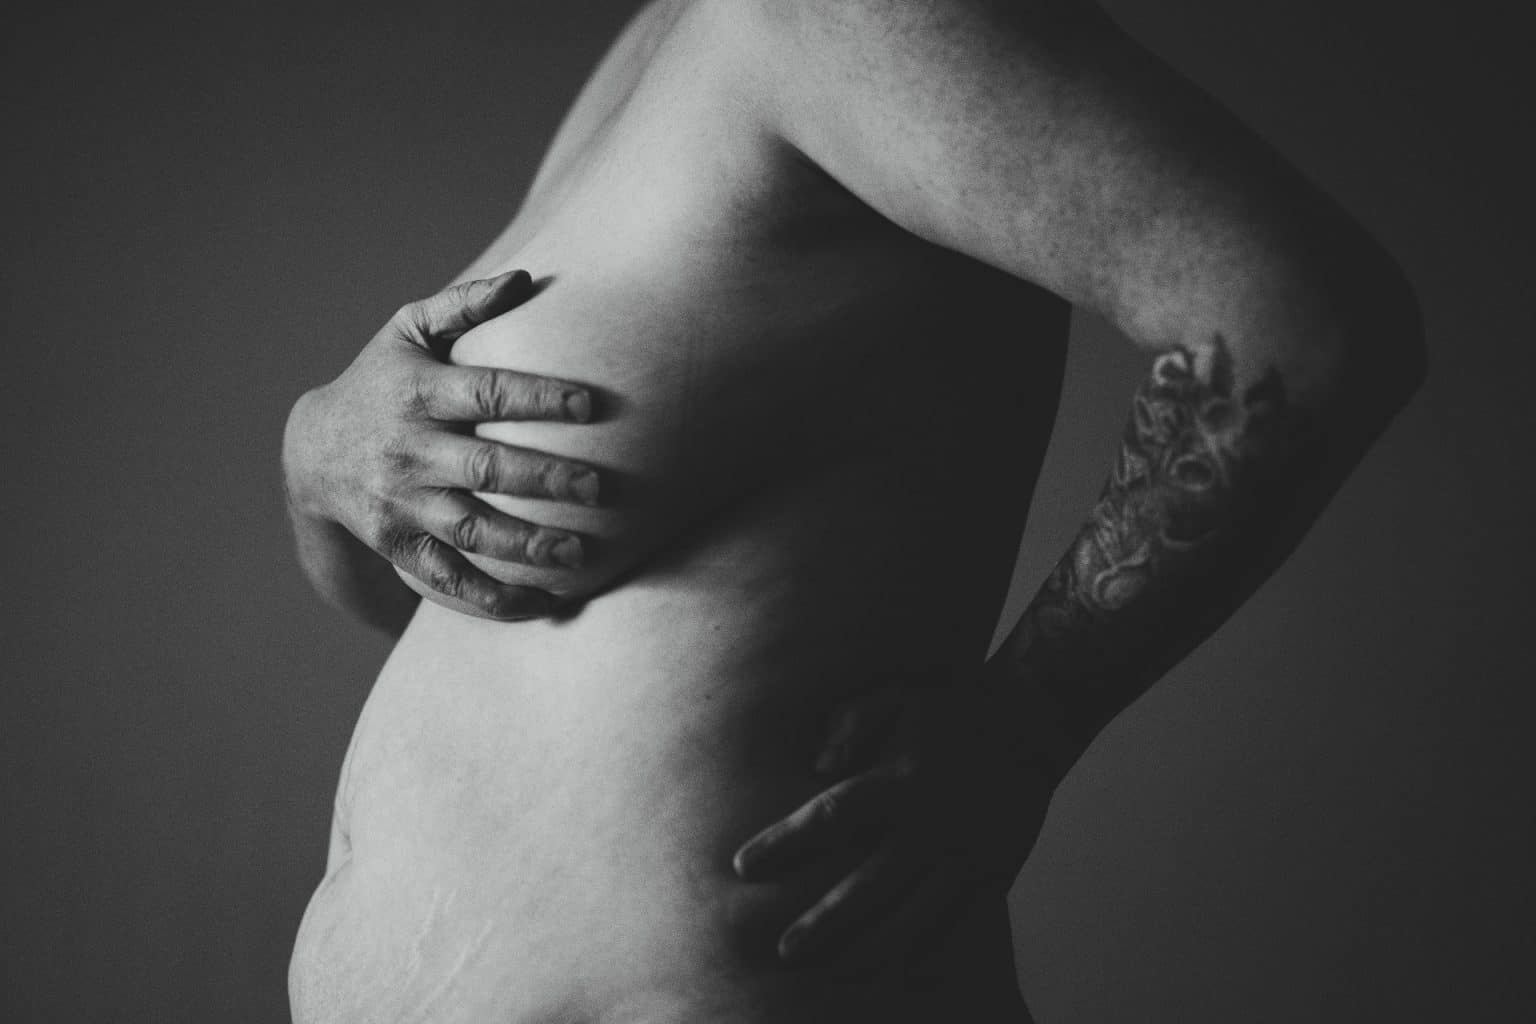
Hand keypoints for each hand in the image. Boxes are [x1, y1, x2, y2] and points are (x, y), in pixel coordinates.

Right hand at [283, 270, 600, 619]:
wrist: (313, 454)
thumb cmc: (383, 380)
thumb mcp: (409, 332)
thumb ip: (463, 304)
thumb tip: (521, 279)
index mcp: (419, 394)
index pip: (483, 392)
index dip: (535, 397)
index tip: (589, 403)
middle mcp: (410, 452)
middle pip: (482, 468)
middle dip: (541, 478)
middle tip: (597, 488)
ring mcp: (403, 504)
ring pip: (468, 530)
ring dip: (524, 546)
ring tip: (578, 555)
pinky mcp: (400, 546)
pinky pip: (448, 579)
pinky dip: (493, 598)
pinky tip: (544, 605)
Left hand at [731, 671, 1057, 971]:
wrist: (1029, 723)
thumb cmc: (947, 708)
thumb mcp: (895, 697)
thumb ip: (849, 724)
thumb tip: (813, 767)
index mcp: (899, 778)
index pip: (829, 816)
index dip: (783, 842)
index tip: (742, 866)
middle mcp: (930, 822)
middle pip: (868, 885)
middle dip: (824, 922)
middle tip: (783, 950)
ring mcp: (964, 852)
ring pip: (912, 915)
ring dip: (871, 947)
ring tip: (834, 971)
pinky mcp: (992, 870)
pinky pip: (957, 920)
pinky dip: (928, 947)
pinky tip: (899, 968)